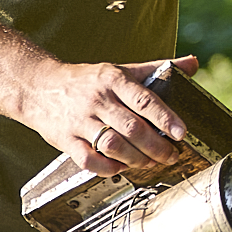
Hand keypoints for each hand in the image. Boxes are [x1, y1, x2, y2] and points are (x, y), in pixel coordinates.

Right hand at [24, 54, 198, 175]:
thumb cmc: (87, 81)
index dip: (165, 118)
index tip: (181, 133)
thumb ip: (157, 69)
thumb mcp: (121, 70)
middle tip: (171, 156)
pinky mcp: (65, 139)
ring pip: (113, 145)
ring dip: (136, 159)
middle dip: (156, 147)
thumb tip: (193, 64)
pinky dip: (107, 168)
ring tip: (150, 163)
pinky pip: (88, 160)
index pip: (143, 100)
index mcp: (113, 80)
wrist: (38, 87)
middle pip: (131, 128)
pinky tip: (120, 168)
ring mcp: (79, 121)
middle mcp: (97, 100)